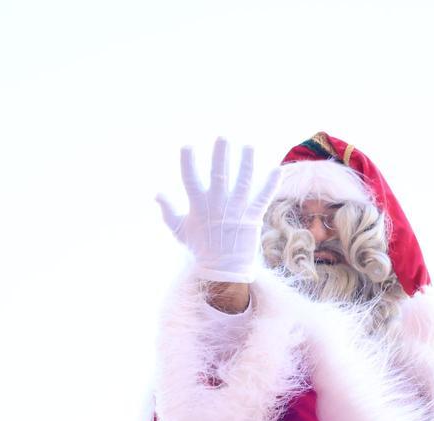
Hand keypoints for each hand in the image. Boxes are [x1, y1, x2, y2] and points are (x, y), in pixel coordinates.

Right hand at [156, 138, 280, 283]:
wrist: (223, 270)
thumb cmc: (201, 249)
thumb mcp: (180, 231)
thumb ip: (169, 211)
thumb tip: (156, 194)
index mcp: (199, 206)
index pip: (190, 179)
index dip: (188, 162)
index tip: (187, 146)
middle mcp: (218, 206)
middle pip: (219, 175)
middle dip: (221, 155)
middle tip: (223, 137)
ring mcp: (236, 211)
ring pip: (243, 182)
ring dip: (246, 163)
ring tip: (248, 146)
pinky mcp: (252, 218)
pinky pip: (263, 198)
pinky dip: (271, 184)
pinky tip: (277, 169)